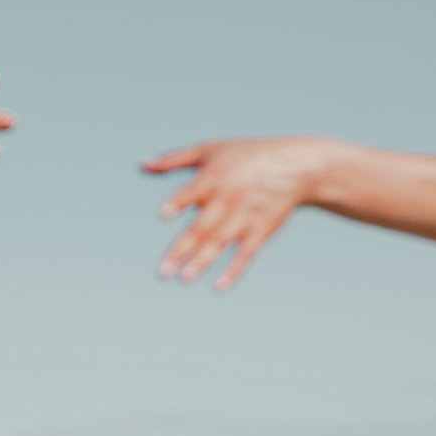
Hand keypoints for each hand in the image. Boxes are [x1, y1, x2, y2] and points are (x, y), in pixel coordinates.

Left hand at [143, 137, 327, 289]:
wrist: (293, 167)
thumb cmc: (244, 156)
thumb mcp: (210, 150)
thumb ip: (175, 159)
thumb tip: (143, 166)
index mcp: (214, 177)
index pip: (194, 191)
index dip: (180, 202)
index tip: (164, 214)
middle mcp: (229, 198)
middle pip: (202, 227)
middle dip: (183, 250)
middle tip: (164, 272)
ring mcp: (246, 216)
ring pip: (221, 243)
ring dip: (203, 262)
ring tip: (185, 279)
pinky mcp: (261, 230)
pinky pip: (246, 254)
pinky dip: (234, 269)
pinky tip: (219, 285)